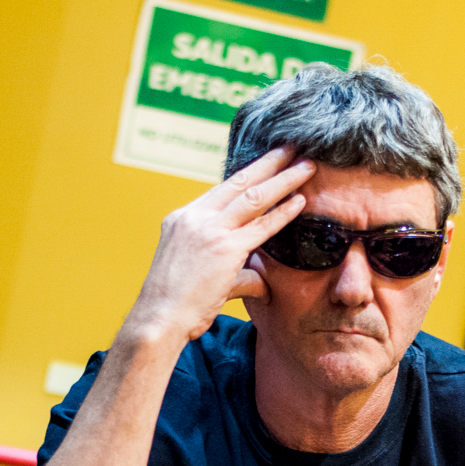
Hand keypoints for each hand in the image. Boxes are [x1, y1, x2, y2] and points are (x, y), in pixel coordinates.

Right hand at [124, 147, 314, 346]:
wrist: (158, 319)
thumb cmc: (174, 305)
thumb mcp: (198, 273)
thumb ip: (234, 270)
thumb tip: (261, 279)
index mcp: (183, 218)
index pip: (222, 189)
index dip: (249, 174)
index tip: (268, 162)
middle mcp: (194, 217)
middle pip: (240, 182)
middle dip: (269, 162)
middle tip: (292, 146)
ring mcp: (209, 231)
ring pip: (254, 197)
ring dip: (283, 179)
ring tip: (306, 165)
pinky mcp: (224, 249)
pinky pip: (261, 227)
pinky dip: (282, 212)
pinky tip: (300, 200)